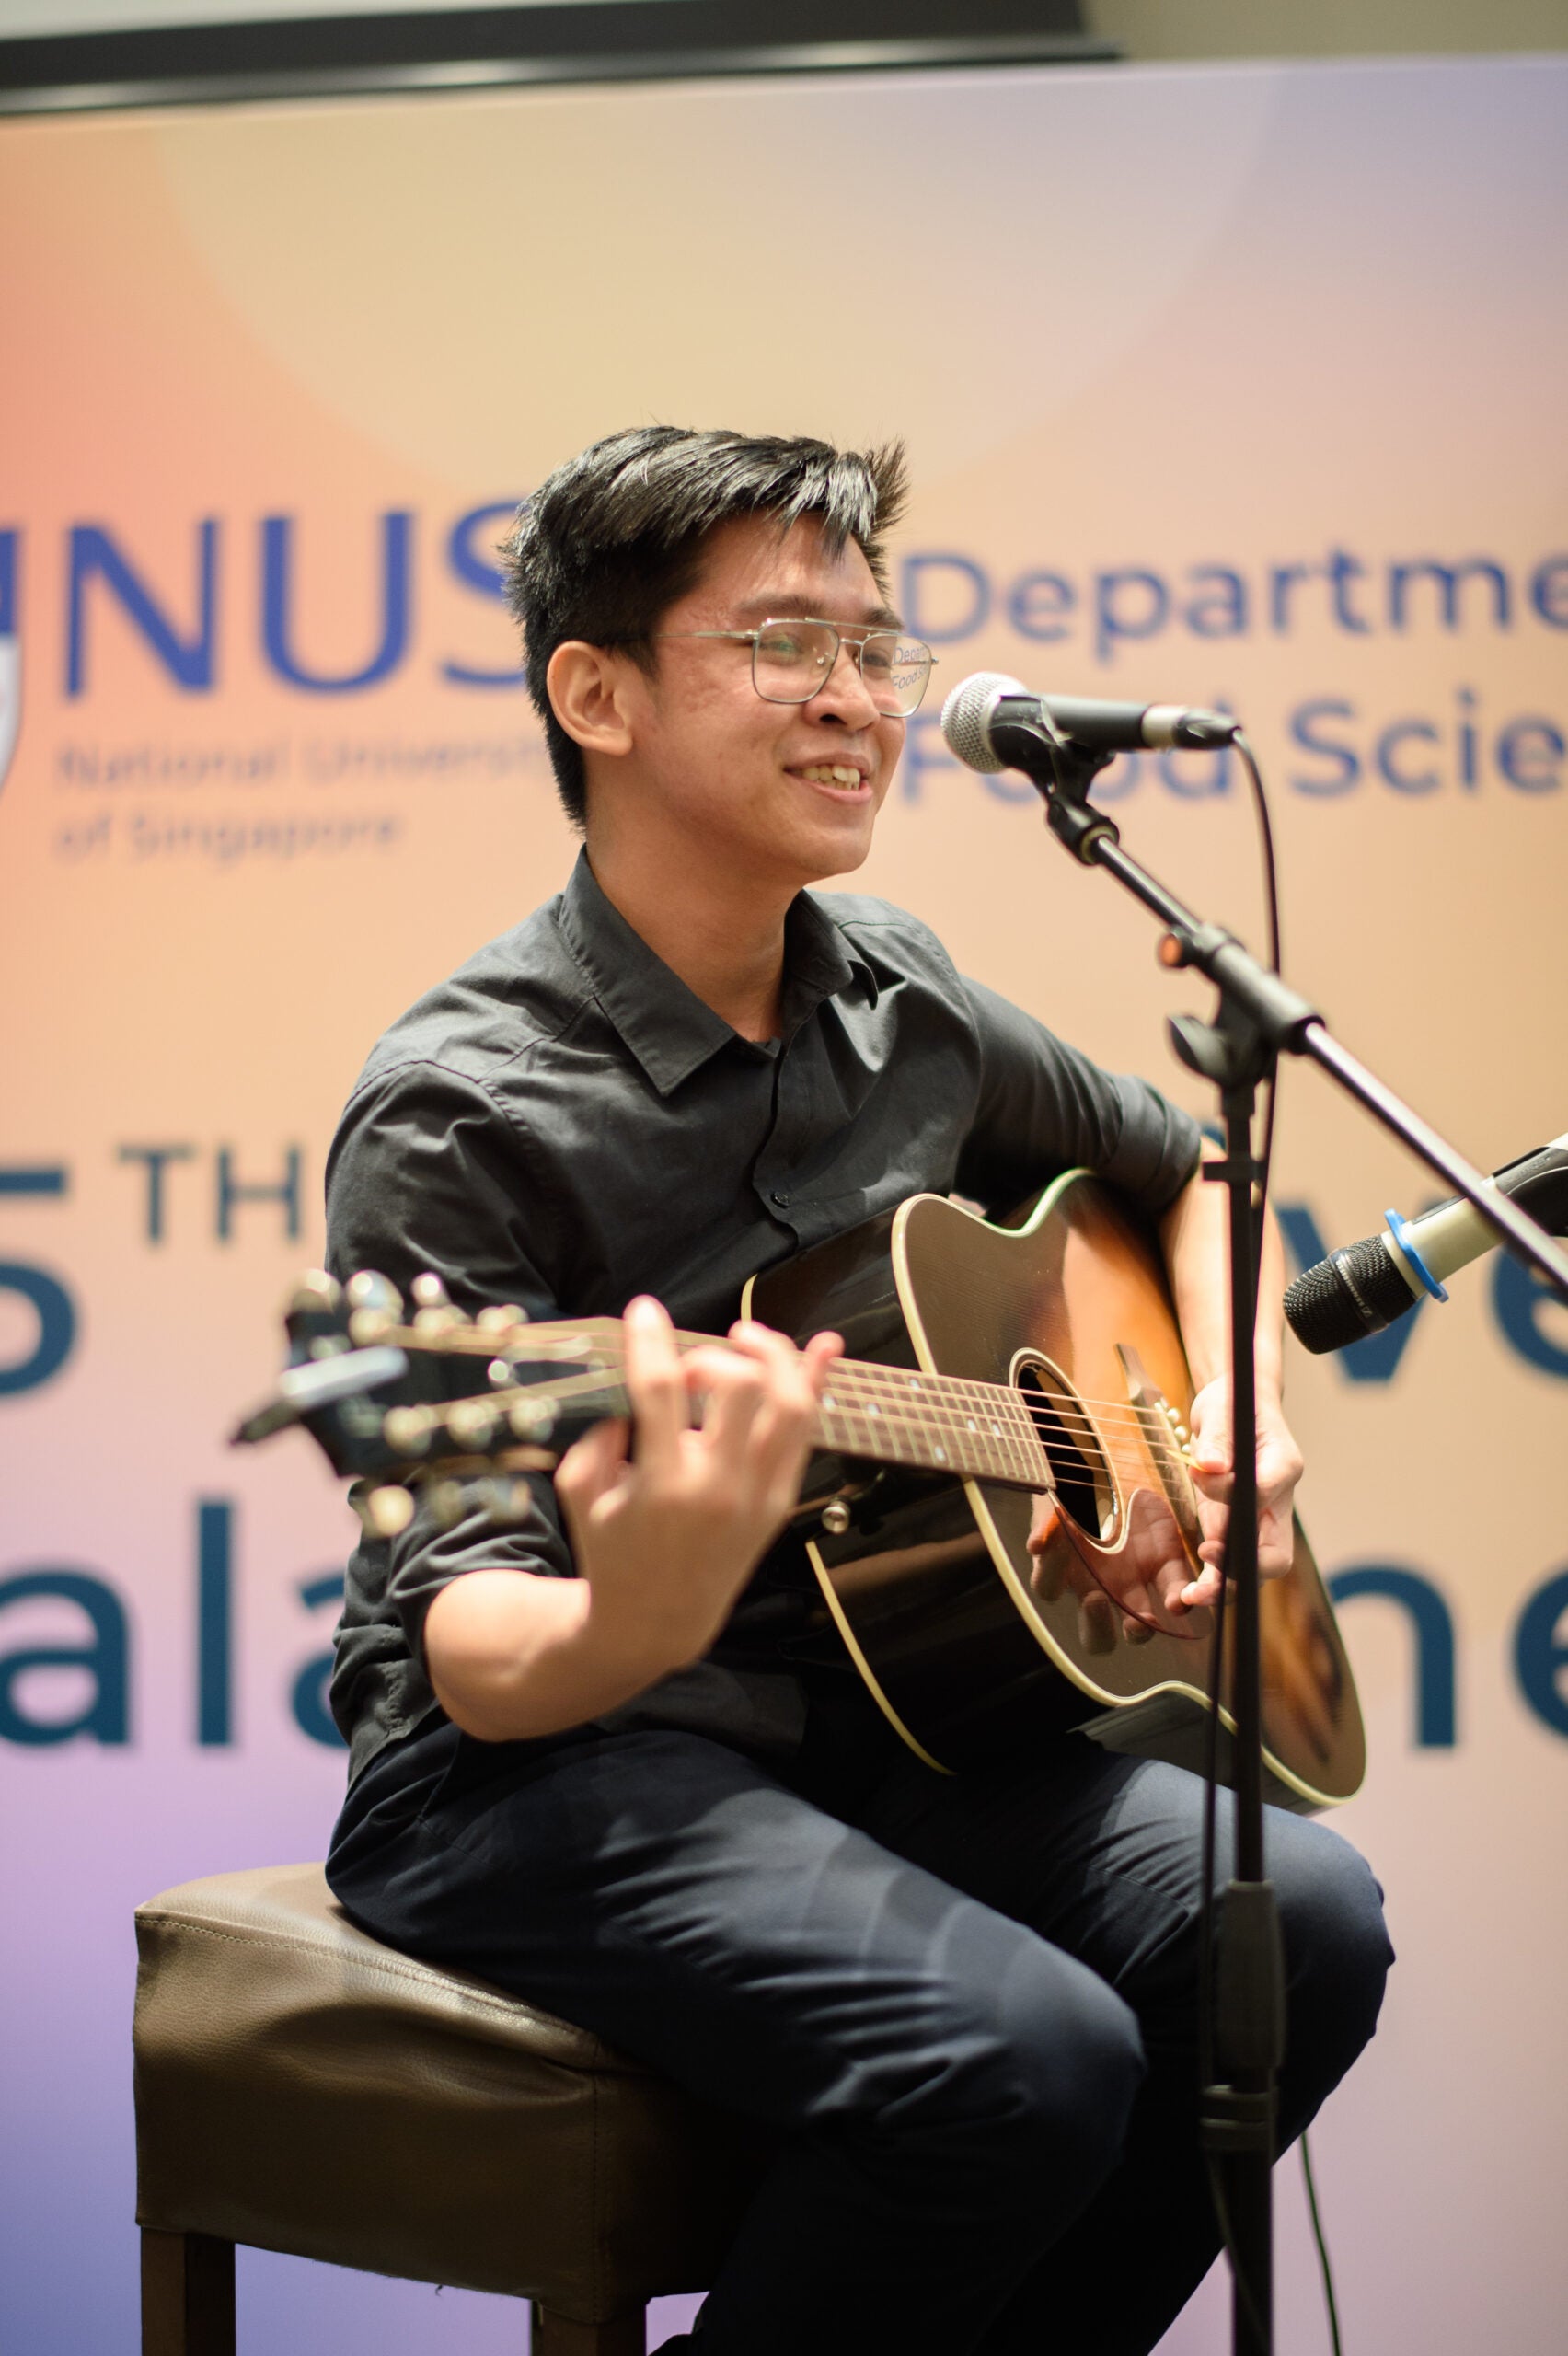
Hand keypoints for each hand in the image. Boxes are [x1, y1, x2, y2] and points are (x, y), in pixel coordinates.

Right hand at [553, 1298, 841, 1678]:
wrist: (658, 1619)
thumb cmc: (612, 1550)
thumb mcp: (581, 1491)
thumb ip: (598, 1431)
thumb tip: (631, 1380)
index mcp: (662, 1485)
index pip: (662, 1390)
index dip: (651, 1340)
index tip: (644, 1311)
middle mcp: (718, 1488)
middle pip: (740, 1387)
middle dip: (712, 1357)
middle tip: (688, 1367)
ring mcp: (758, 1495)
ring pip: (791, 1404)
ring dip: (773, 1356)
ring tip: (744, 1340)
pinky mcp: (781, 1501)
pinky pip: (808, 1432)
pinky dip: (817, 1383)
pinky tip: (822, 1345)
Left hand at [1184, 1377, 1303, 1600]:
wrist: (1235, 1408)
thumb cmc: (1235, 1404)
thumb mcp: (1223, 1411)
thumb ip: (1216, 1440)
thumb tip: (1208, 1467)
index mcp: (1284, 1465)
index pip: (1267, 1490)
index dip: (1238, 1497)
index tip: (1205, 1484)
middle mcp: (1276, 1501)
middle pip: (1275, 1552)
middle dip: (1244, 1568)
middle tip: (1209, 1566)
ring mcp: (1257, 1520)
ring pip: (1252, 1568)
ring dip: (1225, 1587)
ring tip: (1192, 1597)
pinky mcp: (1234, 1528)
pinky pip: (1229, 1563)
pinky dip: (1212, 1582)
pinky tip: (1187, 1595)